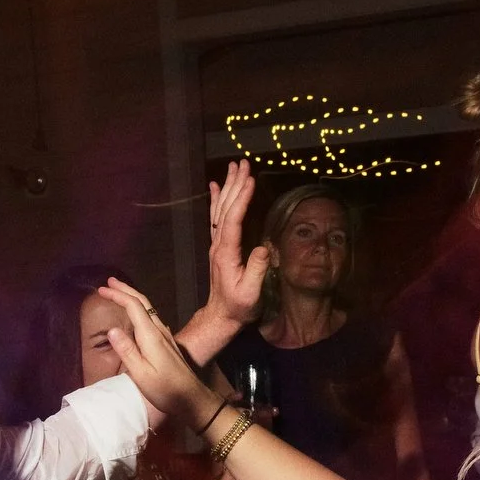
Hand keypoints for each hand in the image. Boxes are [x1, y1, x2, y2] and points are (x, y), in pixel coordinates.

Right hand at [97, 278, 215, 428]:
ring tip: (118, 293)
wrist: (193, 399)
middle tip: (109, 282)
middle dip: (125, 290)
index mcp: (151, 336)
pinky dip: (139, 309)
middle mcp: (159, 330)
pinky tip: (135, 314)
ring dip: (132, 298)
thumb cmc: (166, 390)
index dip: (117, 295)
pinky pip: (151, 318)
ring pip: (148, 309)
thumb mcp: (142, 374)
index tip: (101, 289)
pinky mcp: (167, 343)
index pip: (133, 306)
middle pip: (142, 302)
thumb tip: (112, 330)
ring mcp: (165, 336)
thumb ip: (127, 351)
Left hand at [204, 160, 270, 326]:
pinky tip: (217, 186)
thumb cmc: (239, 307)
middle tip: (243, 163)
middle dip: (235, 184)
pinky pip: (216, 217)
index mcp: (226, 253)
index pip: (233, 220)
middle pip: (225, 208)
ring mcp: (216, 244)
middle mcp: (218, 244)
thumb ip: (256, 270)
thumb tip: (263, 247)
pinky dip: (217, 199)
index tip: (250, 180)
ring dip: (228, 187)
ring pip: (220, 209)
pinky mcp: (219, 246)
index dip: (241, 200)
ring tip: (233, 167)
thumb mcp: (251, 293)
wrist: (221, 316)